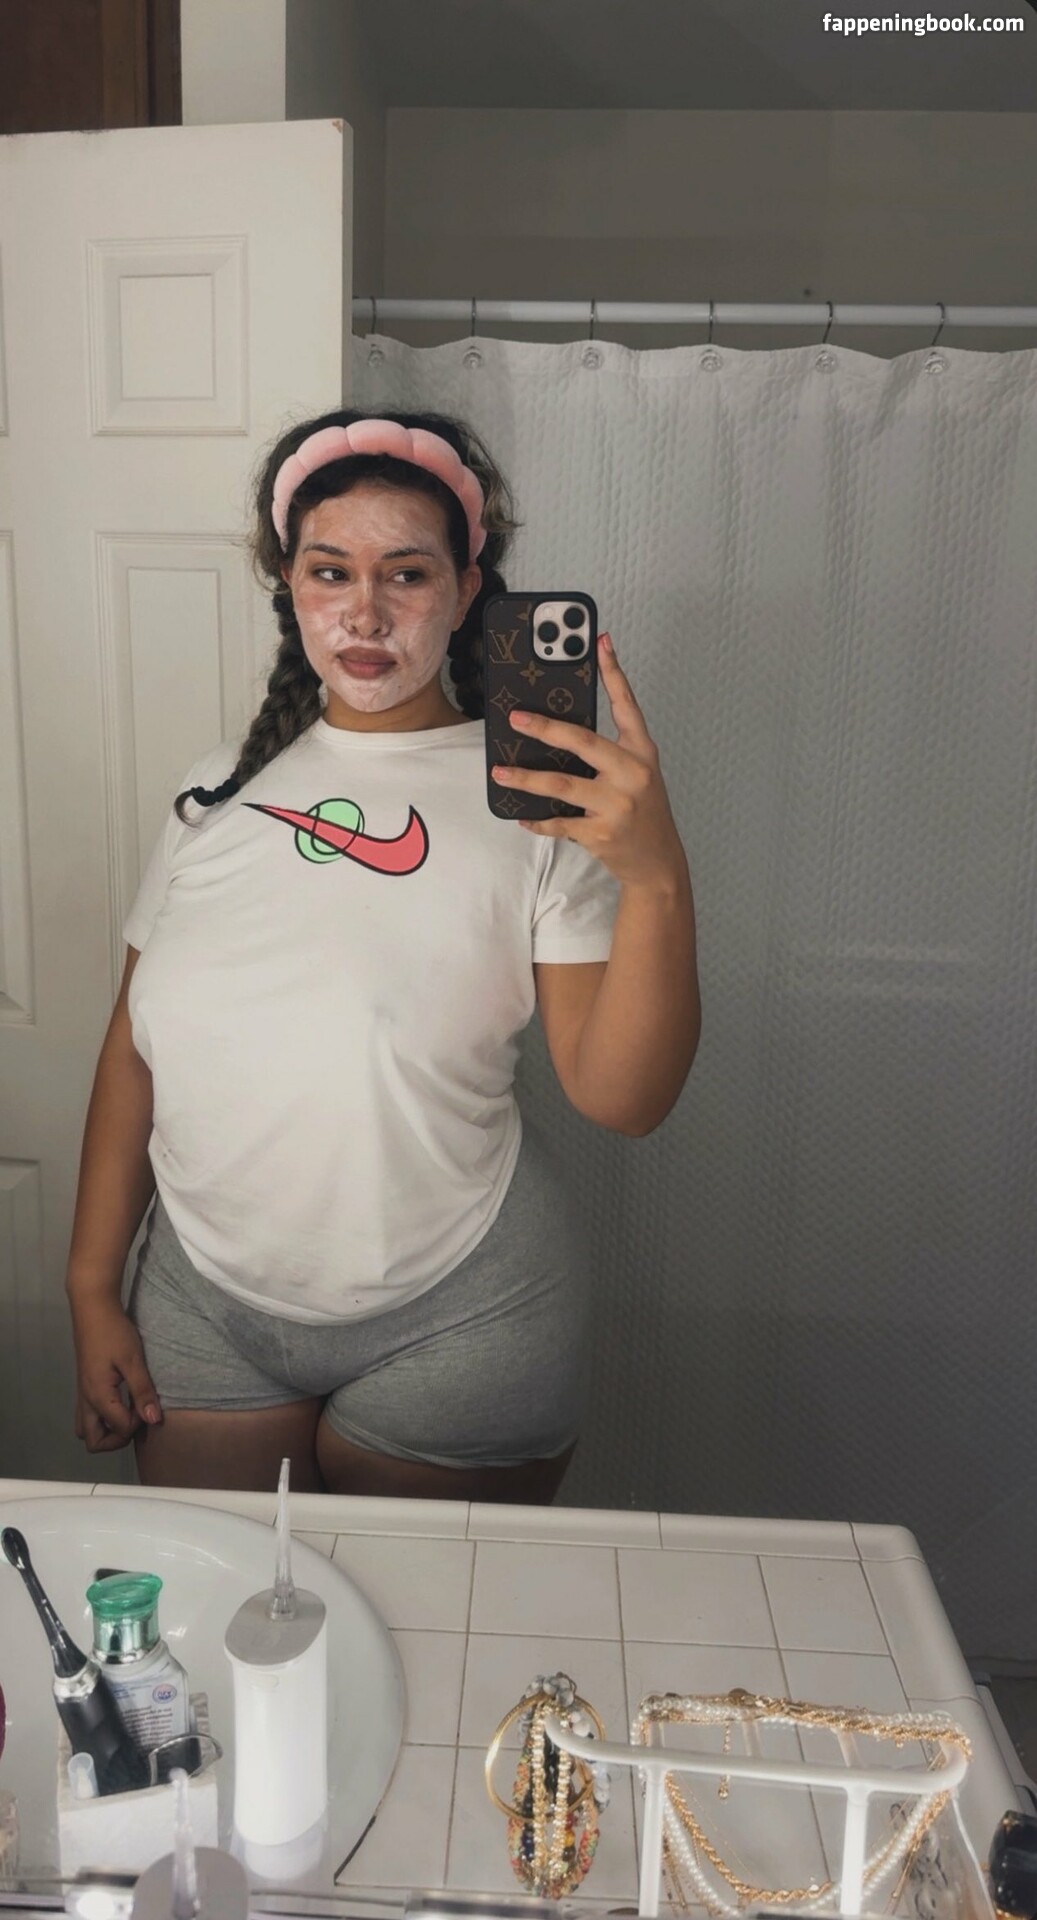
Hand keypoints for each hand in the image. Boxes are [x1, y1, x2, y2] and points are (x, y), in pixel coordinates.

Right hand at [70, 1300, 161, 1451]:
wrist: (93, 1309)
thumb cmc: (114, 1332)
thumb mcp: (133, 1361)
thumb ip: (143, 1392)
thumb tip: (154, 1420)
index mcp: (98, 1396)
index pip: (119, 1428)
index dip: (139, 1422)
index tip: (150, 1403)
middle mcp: (86, 1401)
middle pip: (93, 1442)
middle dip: (116, 1440)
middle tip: (136, 1420)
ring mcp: (82, 1394)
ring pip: (86, 1430)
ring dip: (107, 1430)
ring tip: (128, 1412)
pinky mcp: (84, 1386)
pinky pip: (88, 1415)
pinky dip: (103, 1418)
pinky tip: (122, 1400)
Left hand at [491, 633, 686, 889]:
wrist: (658, 862)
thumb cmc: (642, 812)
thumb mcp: (637, 774)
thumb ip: (609, 753)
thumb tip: (559, 732)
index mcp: (642, 753)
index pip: (627, 705)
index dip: (614, 672)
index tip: (600, 642)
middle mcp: (633, 774)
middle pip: (584, 742)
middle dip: (546, 728)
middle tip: (516, 718)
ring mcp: (617, 805)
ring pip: (562, 786)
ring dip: (526, 780)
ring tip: (500, 773)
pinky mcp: (602, 834)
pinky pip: (559, 824)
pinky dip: (538, 821)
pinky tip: (522, 816)